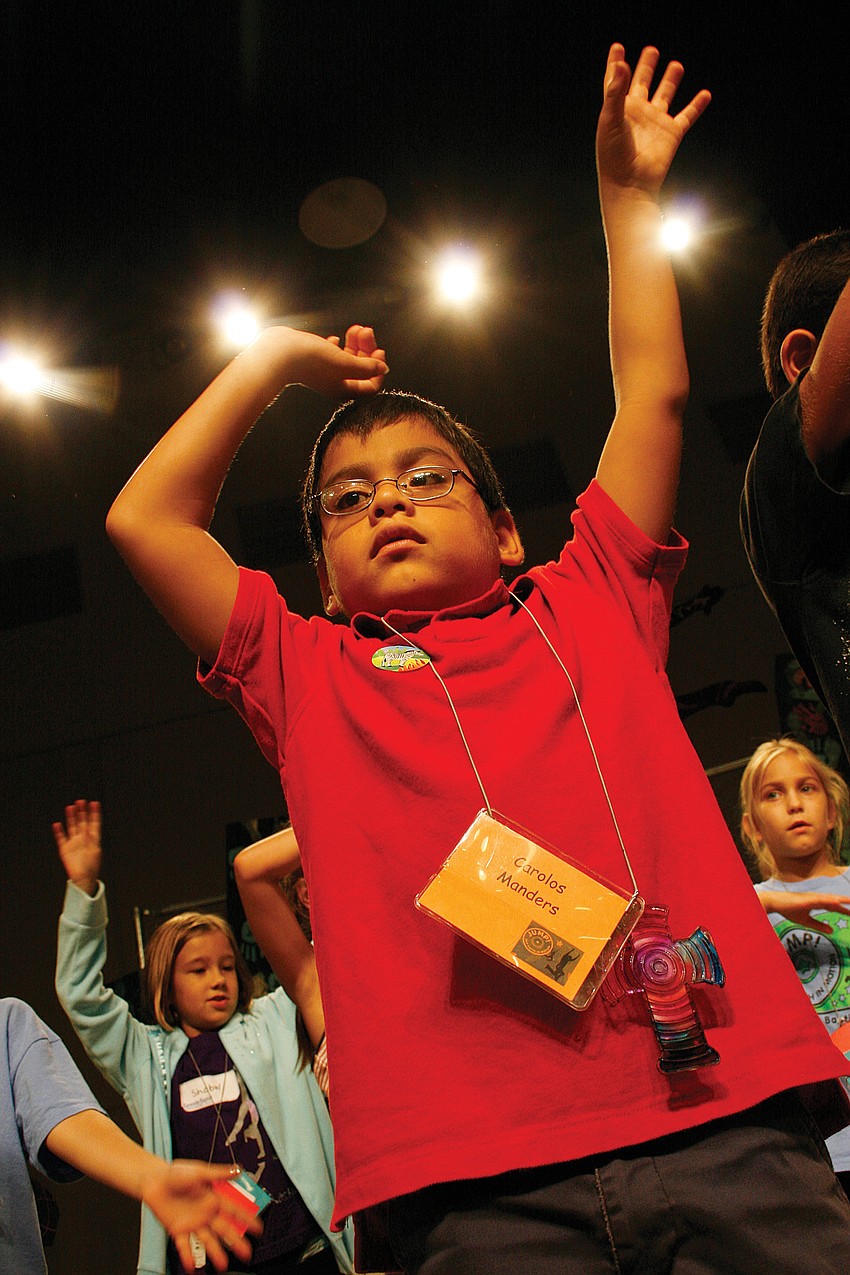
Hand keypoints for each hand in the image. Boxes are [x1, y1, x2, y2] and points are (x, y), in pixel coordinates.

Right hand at [53, 799, 101, 895]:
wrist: (83, 879)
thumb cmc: (92, 867)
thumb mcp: (94, 851)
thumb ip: (90, 840)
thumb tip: (87, 830)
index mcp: (93, 839)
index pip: (94, 823)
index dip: (95, 813)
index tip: (95, 803)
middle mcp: (83, 839)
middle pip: (82, 822)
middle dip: (82, 812)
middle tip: (81, 801)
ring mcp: (74, 843)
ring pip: (72, 827)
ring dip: (71, 817)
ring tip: (70, 807)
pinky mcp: (65, 849)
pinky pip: (61, 838)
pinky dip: (59, 831)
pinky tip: (57, 824)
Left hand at [141, 1161, 261, 1273]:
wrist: (154, 1180)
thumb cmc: (176, 1173)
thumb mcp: (199, 1171)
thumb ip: (218, 1173)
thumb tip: (238, 1170)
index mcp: (214, 1198)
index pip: (234, 1210)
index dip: (247, 1218)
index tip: (259, 1229)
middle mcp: (206, 1214)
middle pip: (224, 1230)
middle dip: (236, 1242)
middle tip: (247, 1253)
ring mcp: (193, 1223)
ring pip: (207, 1241)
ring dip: (215, 1253)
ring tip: (223, 1266)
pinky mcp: (178, 1230)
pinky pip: (184, 1245)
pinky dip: (188, 1257)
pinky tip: (192, 1267)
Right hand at [272, 323, 386, 398]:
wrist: (278, 354)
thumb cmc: (310, 360)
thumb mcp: (344, 363)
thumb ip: (366, 367)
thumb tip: (383, 369)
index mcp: (344, 388)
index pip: (371, 385)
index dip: (378, 369)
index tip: (379, 350)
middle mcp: (335, 382)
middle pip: (360, 369)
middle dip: (367, 349)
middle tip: (366, 331)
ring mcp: (324, 371)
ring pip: (347, 358)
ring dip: (354, 343)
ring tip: (355, 328)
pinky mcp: (314, 359)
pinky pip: (331, 353)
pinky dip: (337, 344)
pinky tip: (335, 338)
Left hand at [596, 43, 710, 197]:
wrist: (630, 184)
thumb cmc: (614, 156)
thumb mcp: (610, 120)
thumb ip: (615, 92)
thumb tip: (622, 64)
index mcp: (618, 109)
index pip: (616, 81)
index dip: (616, 65)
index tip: (618, 48)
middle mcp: (637, 114)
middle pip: (642, 83)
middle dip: (646, 67)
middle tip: (651, 51)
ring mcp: (655, 123)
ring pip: (665, 95)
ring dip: (670, 81)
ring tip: (675, 65)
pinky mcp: (672, 133)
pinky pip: (687, 115)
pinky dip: (697, 105)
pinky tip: (705, 94)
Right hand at [760, 889, 849, 934]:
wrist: (775, 902)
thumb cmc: (788, 910)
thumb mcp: (806, 921)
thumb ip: (819, 925)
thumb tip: (832, 931)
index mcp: (816, 903)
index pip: (833, 907)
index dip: (844, 910)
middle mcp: (816, 898)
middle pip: (835, 901)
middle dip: (846, 903)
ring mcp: (812, 898)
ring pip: (830, 899)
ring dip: (841, 900)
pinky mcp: (807, 900)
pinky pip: (821, 900)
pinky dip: (830, 901)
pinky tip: (837, 902)